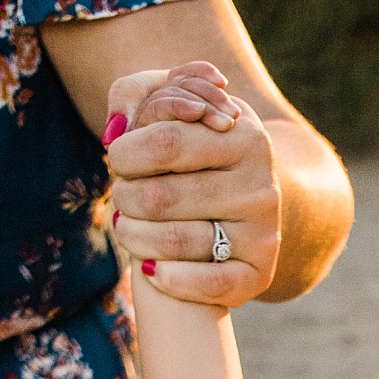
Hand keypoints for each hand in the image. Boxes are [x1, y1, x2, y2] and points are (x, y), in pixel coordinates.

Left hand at [105, 61, 281, 305]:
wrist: (245, 199)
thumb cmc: (193, 148)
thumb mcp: (172, 106)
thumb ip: (136, 94)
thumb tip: (115, 129)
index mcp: (243, 134)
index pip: (165, 141)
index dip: (126, 154)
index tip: (119, 159)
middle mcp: (261, 184)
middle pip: (161, 197)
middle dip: (125, 197)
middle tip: (123, 196)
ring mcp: (263, 232)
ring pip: (176, 241)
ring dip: (133, 237)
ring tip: (126, 227)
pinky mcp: (260, 273)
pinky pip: (212, 284)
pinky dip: (170, 280)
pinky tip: (150, 269)